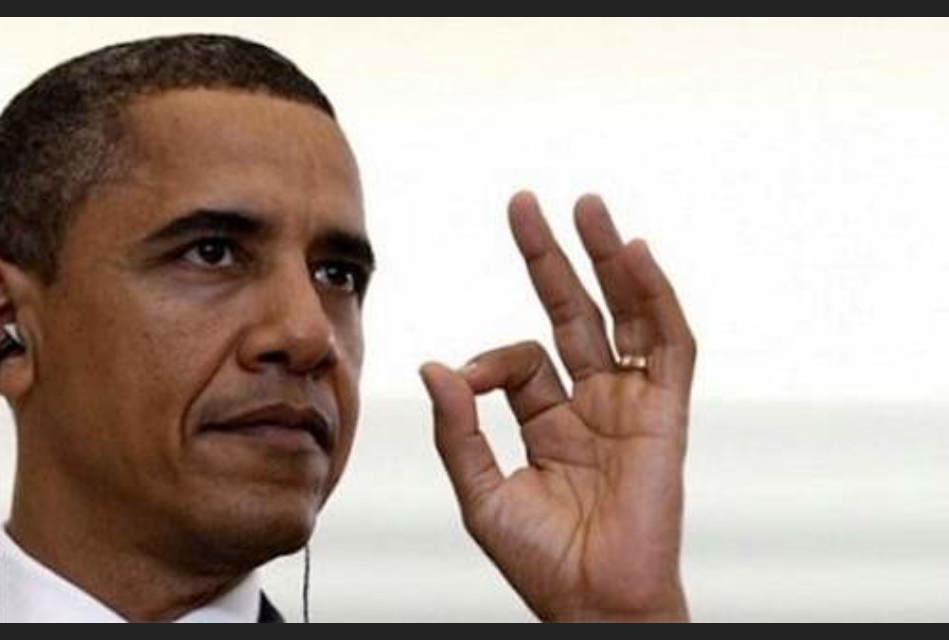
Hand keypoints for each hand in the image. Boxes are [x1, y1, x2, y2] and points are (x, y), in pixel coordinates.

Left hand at [419, 192, 696, 621]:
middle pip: (573, 313)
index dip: (487, 360)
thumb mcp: (482, 493)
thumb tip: (433, 366)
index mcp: (548, 420)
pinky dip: (656, 300)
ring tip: (587, 207)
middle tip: (526, 203)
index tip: (464, 378)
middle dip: (551, 258)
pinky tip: (634, 254)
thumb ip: (457, 430)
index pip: (519, 361)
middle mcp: (592, 403)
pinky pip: (668, 348)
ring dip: (606, 260)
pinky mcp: (665, 415)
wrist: (593, 604)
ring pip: (624, 316)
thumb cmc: (542, 561)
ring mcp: (631, 404)